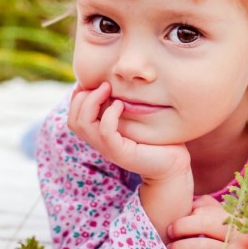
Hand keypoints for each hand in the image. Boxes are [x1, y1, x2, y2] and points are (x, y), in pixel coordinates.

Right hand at [68, 82, 189, 180]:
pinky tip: (120, 104)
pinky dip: (108, 115)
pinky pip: (105, 132)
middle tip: (104, 84)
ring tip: (108, 89)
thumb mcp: (138, 119)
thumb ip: (125, 106)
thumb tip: (119, 82)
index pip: (74, 116)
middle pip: (74, 120)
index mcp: (100, 135)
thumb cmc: (159, 140)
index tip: (94, 82)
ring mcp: (109, 149)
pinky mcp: (121, 153)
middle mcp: (100, 143)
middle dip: (82, 97)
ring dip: (92, 102)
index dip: (78, 97)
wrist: (173, 166)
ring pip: (83, 125)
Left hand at [168, 195, 247, 248]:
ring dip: (180, 247)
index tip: (176, 223)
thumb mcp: (229, 226)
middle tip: (170, 234)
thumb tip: (192, 202)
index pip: (208, 212)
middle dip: (181, 227)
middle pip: (205, 225)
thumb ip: (211, 210)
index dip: (188, 216)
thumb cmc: (234, 245)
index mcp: (239, 222)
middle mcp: (242, 238)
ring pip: (202, 248)